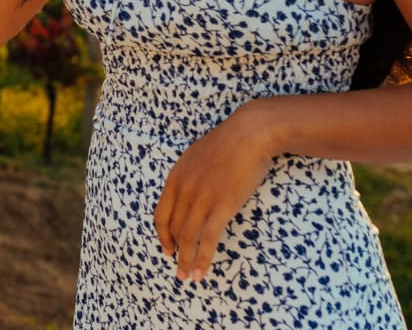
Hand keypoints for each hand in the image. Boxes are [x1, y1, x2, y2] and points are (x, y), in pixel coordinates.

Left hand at [155, 101, 277, 281]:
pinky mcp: (222, 205)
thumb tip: (191, 191)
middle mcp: (184, 189)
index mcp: (176, 177)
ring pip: (188, 237)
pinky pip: (208, 237)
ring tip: (189, 277)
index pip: (161, 213)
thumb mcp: (198, 156)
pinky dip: (204, 257)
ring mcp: (202, 198)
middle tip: (178, 270)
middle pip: (173, 229)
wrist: (250, 133)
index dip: (162, 235)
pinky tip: (203, 270)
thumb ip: (191, 176)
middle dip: (174, 253)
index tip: (166, 249)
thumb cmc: (229, 143)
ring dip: (187, 261)